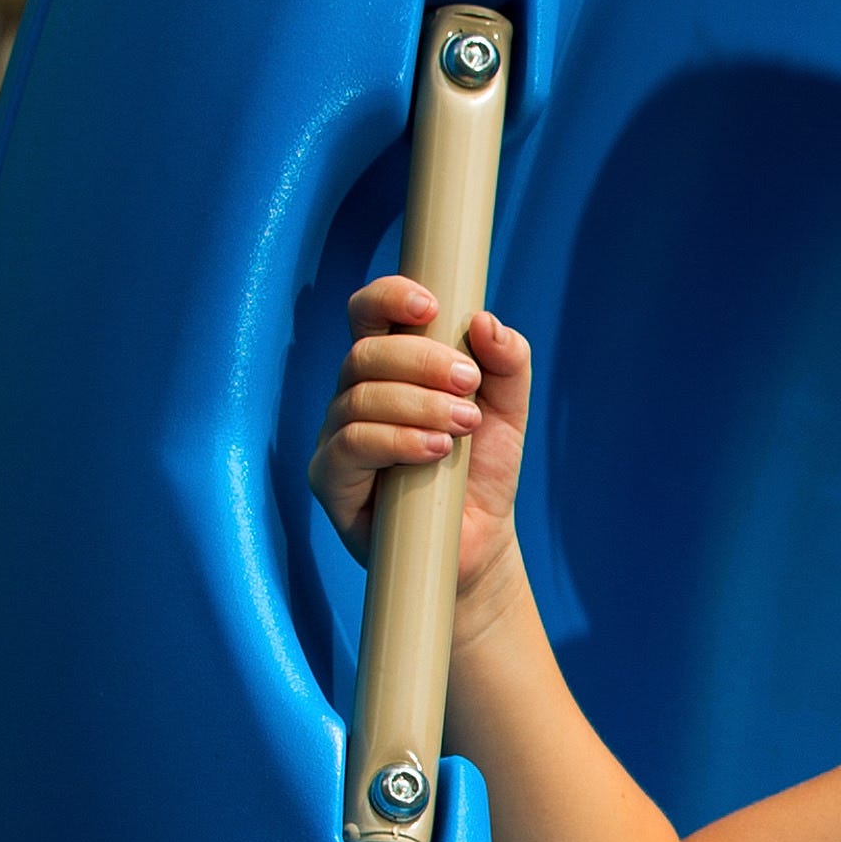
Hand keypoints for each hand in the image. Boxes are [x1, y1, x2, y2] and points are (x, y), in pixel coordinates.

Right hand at [310, 277, 532, 628]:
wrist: (478, 543)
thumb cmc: (482, 472)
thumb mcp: (509, 412)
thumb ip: (508, 363)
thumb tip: (486, 321)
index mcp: (390, 369)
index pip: (369, 316)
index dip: (389, 298)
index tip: (430, 304)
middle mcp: (355, 396)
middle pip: (365, 353)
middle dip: (422, 360)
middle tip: (469, 384)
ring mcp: (337, 436)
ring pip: (359, 397)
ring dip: (418, 403)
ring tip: (464, 424)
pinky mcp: (330, 479)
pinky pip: (351, 445)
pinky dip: (396, 440)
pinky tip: (435, 450)